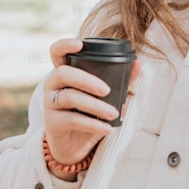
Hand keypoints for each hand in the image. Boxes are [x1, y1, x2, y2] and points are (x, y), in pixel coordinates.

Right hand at [42, 38, 141, 169]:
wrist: (75, 144)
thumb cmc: (90, 113)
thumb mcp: (105, 96)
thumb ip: (120, 79)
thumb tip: (138, 63)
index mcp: (66, 72)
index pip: (57, 52)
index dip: (64, 45)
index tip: (79, 44)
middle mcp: (53, 84)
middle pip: (63, 73)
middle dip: (86, 80)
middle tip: (106, 90)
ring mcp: (50, 103)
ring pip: (69, 97)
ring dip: (95, 105)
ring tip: (113, 113)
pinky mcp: (52, 123)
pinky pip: (72, 119)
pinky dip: (92, 124)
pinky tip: (107, 128)